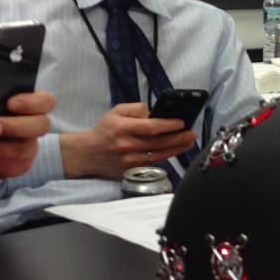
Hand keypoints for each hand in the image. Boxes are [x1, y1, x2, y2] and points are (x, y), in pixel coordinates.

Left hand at [0, 90, 54, 180]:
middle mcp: (34, 124)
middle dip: (16, 125)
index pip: (46, 101)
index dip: (33, 103)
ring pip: (25, 149)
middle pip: (42, 125)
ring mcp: (29, 145)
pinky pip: (13, 167)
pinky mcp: (19, 165)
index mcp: (28, 103)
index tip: (11, 103)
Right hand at [60, 102, 198, 179]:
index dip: (167, 125)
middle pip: (158, 143)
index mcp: (122, 128)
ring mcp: (129, 161)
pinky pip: (152, 162)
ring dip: (176, 148)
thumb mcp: (116, 112)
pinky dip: (165, 156)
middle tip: (192, 133)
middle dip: (178, 138)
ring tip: (188, 142)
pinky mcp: (131, 171)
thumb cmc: (104, 130)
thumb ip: (136, 109)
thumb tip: (154, 113)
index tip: (181, 123)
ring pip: (158, 154)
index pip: (149, 127)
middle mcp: (126, 146)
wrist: (88, 153)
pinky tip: (175, 150)